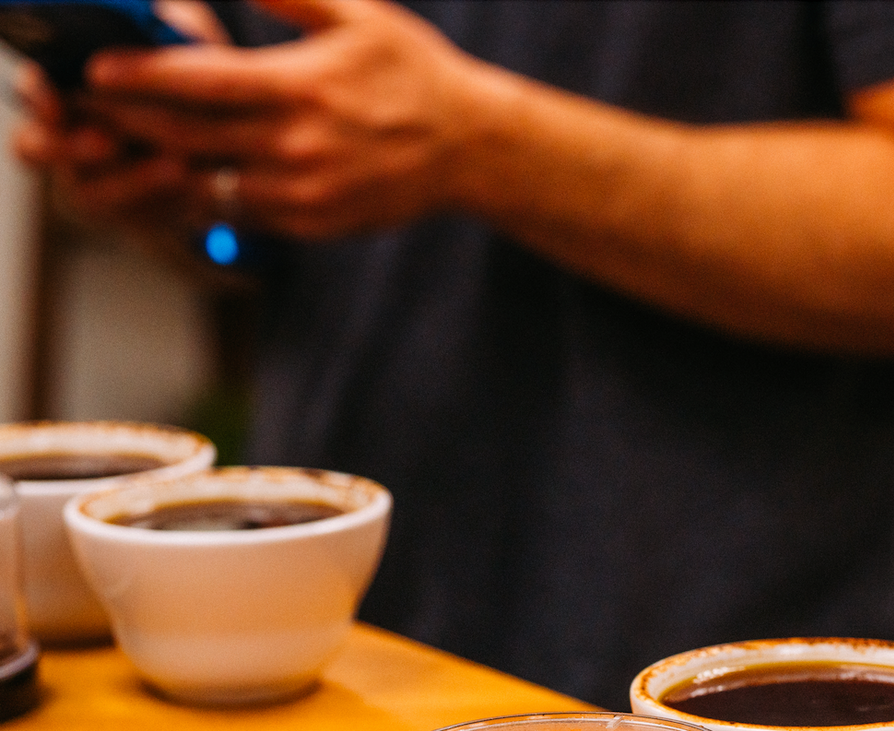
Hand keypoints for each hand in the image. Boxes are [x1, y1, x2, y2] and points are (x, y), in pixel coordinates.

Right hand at [9, 2, 231, 233]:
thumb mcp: (171, 39)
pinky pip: (143, 220)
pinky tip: (201, 190)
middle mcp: (65, 137)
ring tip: (176, 167)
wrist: (231, 124)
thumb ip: (150, 32)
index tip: (55, 96)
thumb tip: (150, 19)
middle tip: (106, 142)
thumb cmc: (187, 69)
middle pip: (37, 150)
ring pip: (90, 194)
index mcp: (62, 87)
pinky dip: (170, 207)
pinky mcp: (137, 215)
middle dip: (67, 148)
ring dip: (131, 183)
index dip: (38, 96)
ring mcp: (96, 181)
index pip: (31, 92)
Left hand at [68, 0, 498, 239]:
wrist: (472, 148)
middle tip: (97, 108)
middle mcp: (295, 145)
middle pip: (185, 137)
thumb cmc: (414, 74)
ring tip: (135, 142)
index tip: (98, 70)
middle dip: (132, 122)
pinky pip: (242, 211)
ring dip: (165, 163)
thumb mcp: (360, 15)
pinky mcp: (313, 222)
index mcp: (299, 87)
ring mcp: (303, 191)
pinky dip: (210, 192)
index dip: (137, 76)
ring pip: (207, 181)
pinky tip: (192, 172)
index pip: (195, 82)